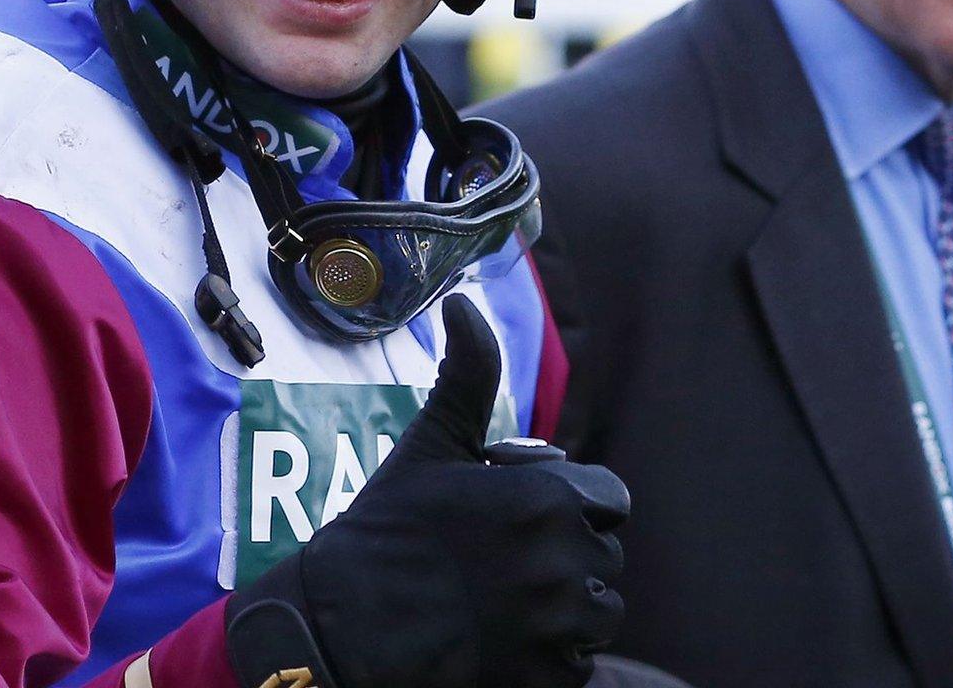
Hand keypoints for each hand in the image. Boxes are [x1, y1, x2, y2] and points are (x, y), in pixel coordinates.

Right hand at [228, 295, 628, 687]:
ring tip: (502, 603)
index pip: (608, 498)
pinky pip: (578, 663)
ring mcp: (559, 626)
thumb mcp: (431, 445)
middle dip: (564, 556)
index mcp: (548, 498)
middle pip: (603, 556)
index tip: (520, 516)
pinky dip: (549, 656)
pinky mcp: (550, 678)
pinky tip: (498, 640)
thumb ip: (467, 374)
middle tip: (500, 563)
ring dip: (564, 608)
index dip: (568, 505)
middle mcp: (564, 561)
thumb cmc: (387, 531)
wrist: (344, 626)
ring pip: (598, 612)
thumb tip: (463, 303)